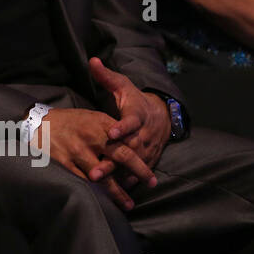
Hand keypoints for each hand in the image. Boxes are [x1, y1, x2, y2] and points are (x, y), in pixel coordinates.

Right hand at [33, 107, 155, 211]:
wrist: (38, 122)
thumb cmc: (70, 122)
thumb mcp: (92, 118)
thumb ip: (111, 130)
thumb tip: (134, 146)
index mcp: (100, 123)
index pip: (127, 142)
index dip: (141, 160)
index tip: (151, 176)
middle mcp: (91, 136)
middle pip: (121, 156)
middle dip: (138, 172)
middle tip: (150, 184)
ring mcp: (76, 150)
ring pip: (103, 176)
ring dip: (117, 192)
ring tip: (127, 204)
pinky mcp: (63, 162)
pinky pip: (82, 182)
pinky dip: (94, 193)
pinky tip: (102, 201)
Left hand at [88, 57, 171, 187]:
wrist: (161, 114)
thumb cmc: (134, 99)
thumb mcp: (123, 85)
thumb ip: (106, 76)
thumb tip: (92, 60)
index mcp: (137, 113)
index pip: (130, 120)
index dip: (122, 126)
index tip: (112, 132)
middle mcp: (144, 133)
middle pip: (128, 149)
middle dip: (112, 161)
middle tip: (95, 172)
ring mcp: (147, 148)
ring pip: (133, 165)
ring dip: (118, 176)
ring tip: (100, 185)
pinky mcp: (149, 159)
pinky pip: (139, 173)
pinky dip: (128, 182)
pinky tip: (114, 193)